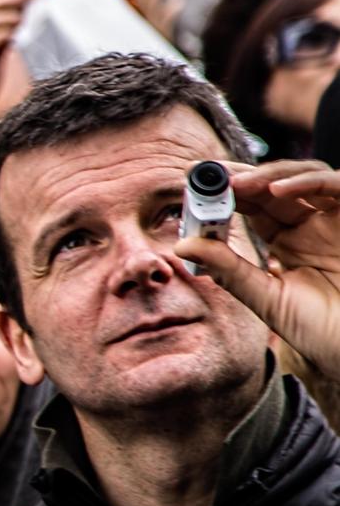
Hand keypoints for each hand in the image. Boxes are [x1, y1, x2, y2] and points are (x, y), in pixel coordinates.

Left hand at [174, 161, 339, 372]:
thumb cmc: (320, 331)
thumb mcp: (266, 299)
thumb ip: (228, 271)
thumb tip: (182, 246)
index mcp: (287, 243)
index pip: (253, 207)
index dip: (226, 195)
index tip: (193, 187)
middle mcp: (311, 226)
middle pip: (273, 187)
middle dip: (240, 178)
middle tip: (209, 175)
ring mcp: (335, 221)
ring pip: (302, 177)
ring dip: (267, 174)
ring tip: (236, 184)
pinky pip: (335, 185)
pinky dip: (305, 181)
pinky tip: (275, 189)